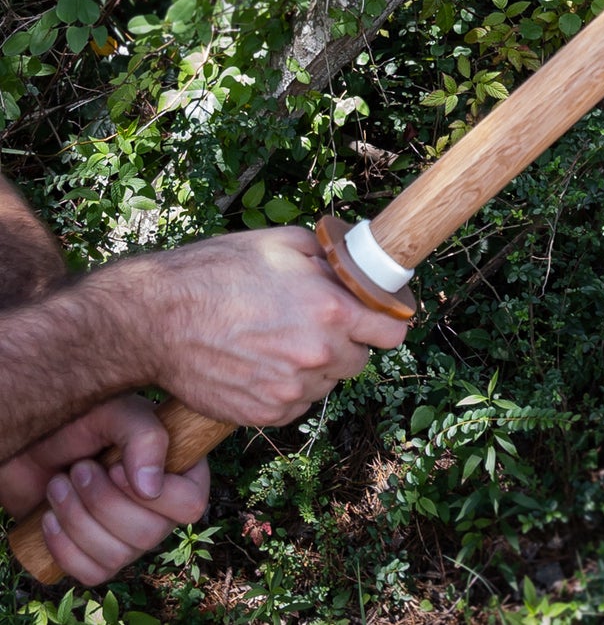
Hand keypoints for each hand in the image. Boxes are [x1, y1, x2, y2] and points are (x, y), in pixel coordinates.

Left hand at [0, 394, 208, 585]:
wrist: (31, 449)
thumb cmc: (80, 423)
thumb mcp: (116, 413)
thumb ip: (144, 438)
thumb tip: (150, 488)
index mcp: (180, 472)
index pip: (191, 504)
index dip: (156, 496)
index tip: (115, 468)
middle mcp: (161, 511)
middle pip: (148, 534)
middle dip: (102, 503)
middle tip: (78, 469)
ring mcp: (129, 540)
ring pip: (117, 556)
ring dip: (77, 520)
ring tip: (59, 484)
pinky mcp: (95, 559)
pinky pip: (91, 574)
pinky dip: (64, 547)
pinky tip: (49, 517)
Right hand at [149, 227, 408, 426]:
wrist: (157, 320)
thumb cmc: (218, 272)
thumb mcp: (284, 243)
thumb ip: (331, 257)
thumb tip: (357, 266)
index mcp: (332, 311)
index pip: (393, 333)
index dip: (386, 323)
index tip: (376, 318)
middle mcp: (318, 355)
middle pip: (359, 360)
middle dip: (345, 342)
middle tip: (315, 324)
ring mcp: (291, 390)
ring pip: (327, 384)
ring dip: (315, 368)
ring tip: (280, 341)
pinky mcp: (264, 414)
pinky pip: (296, 405)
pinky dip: (288, 390)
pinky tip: (263, 364)